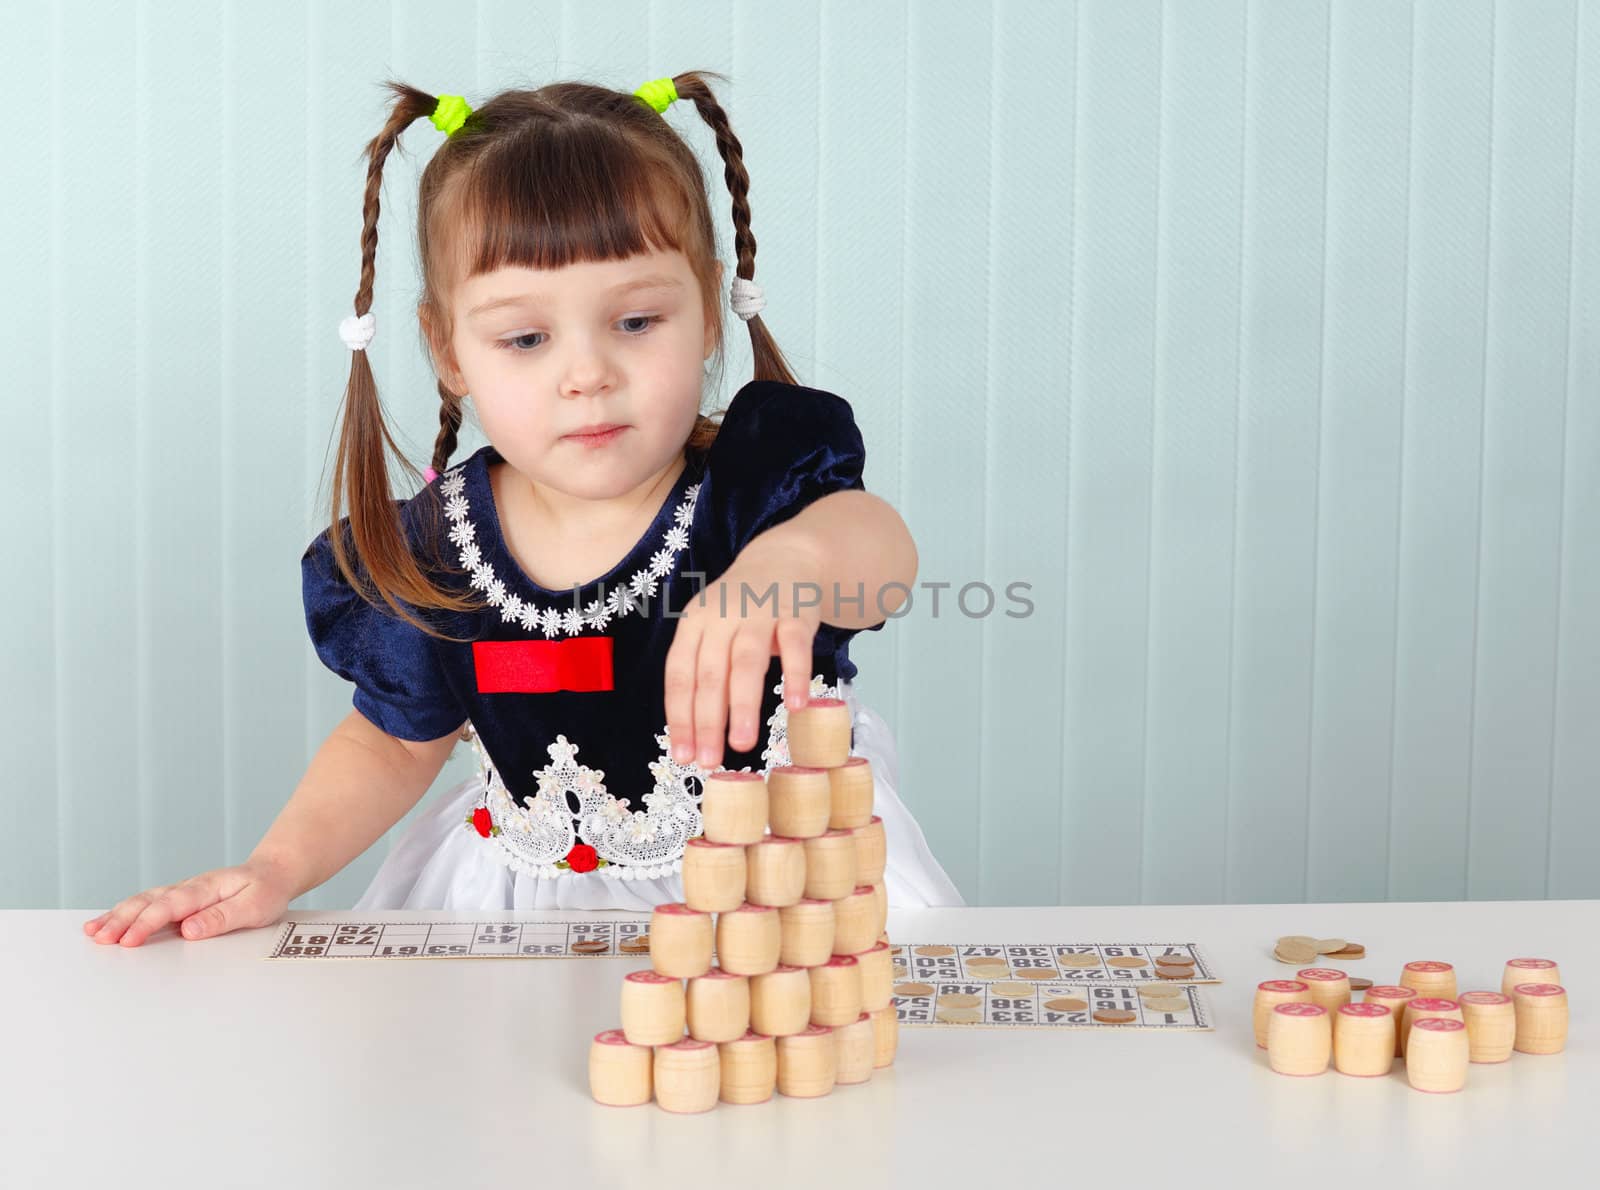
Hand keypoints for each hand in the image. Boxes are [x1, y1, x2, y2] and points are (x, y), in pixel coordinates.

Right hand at [80, 854, 298, 947]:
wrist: (273, 873)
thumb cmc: (265, 891)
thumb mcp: (254, 906)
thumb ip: (223, 917)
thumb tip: (190, 930)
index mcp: (206, 888)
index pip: (170, 906)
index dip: (148, 923)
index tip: (130, 940)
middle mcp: (188, 888)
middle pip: (149, 902)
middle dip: (122, 921)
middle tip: (100, 939)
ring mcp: (180, 892)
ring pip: (142, 902)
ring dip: (116, 916)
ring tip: (92, 932)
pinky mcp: (177, 900)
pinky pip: (146, 905)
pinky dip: (123, 913)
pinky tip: (105, 923)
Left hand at [665, 536, 822, 770]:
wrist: (785, 560)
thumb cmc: (743, 612)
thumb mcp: (713, 634)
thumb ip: (705, 675)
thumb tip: (696, 737)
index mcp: (694, 625)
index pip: (679, 675)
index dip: (680, 717)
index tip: (682, 755)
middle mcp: (721, 616)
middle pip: (710, 674)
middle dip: (707, 721)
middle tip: (708, 761)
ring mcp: (759, 613)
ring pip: (746, 663)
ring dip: (743, 706)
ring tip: (743, 745)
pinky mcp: (795, 612)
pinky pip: (795, 646)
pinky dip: (795, 675)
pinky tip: (795, 706)